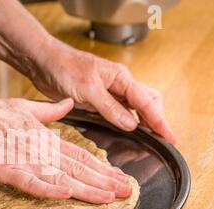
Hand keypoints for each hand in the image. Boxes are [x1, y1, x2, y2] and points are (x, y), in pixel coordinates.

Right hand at [0, 94, 132, 203]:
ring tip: (109, 197)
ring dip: (87, 188)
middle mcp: (42, 149)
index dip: (103, 168)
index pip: (81, 155)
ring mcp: (26, 160)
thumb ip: (50, 111)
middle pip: (79, 167)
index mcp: (47, 138)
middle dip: (105, 181)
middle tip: (127, 192)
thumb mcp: (25, 108)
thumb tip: (69, 103)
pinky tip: (66, 193)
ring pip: (61, 176)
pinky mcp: (7, 169)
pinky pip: (30, 181)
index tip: (120, 177)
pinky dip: (48, 188)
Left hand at [29, 37, 175, 143]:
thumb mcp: (88, 89)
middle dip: (155, 121)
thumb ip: (110, 107)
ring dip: (141, 124)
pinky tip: (124, 133)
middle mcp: (118, 86)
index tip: (169, 137)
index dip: (159, 121)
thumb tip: (132, 124)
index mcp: (121, 78)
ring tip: (147, 141)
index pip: (147, 102)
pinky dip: (124, 124)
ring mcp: (108, 94)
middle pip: (146, 103)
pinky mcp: (96, 101)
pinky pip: (117, 114)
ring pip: (133, 109)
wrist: (44, 63)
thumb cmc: (64, 68)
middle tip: (161, 141)